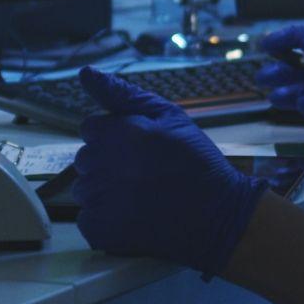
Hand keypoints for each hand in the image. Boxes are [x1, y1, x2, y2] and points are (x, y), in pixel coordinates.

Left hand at [73, 67, 268, 276]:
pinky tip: (133, 217)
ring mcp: (99, 200)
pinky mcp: (101, 231)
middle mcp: (103, 164)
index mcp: (117, 133)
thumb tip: (85, 72)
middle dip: (107, 162)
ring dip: (104, 191)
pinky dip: (105, 220)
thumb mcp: (169, 116)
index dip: (114, 135)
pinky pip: (87, 220)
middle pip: (85, 158)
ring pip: (84, 190)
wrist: (219, 216)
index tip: (138, 148)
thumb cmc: (196, 162)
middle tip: (142, 173)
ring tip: (139, 196)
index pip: (90, 127)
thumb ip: (123, 94)